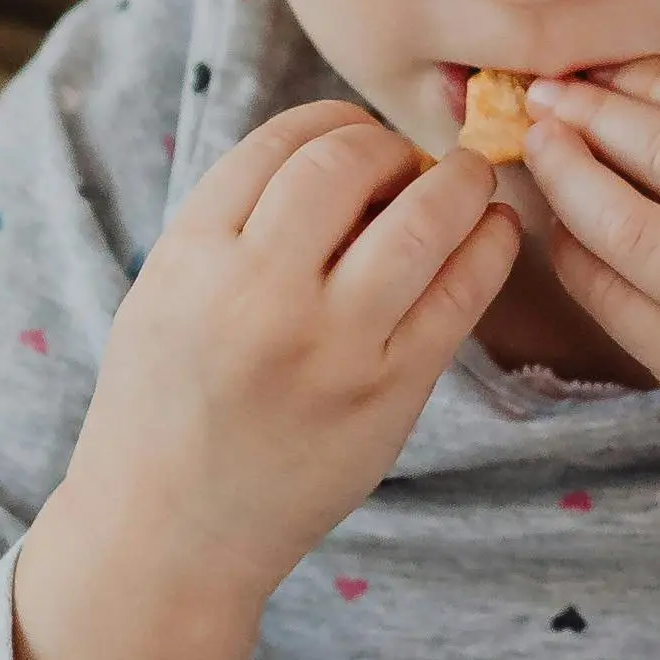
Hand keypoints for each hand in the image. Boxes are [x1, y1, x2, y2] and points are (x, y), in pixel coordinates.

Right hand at [10, 110, 515, 659]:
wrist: (169, 535)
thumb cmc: (168, 408)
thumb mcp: (166, 294)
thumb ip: (236, 223)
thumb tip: (346, 152)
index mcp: (190, 256)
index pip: (282, 141)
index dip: (336, 123)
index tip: (358, 139)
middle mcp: (258, 291)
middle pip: (350, 162)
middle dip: (393, 148)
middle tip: (412, 165)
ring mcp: (330, 344)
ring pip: (422, 218)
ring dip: (459, 183)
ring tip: (467, 185)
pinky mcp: (388, 393)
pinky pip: (460, 293)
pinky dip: (489, 247)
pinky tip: (494, 233)